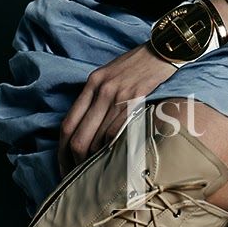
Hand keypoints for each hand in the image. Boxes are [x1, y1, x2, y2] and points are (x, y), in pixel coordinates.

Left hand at [57, 43, 175, 178]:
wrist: (165, 49)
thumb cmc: (139, 63)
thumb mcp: (111, 73)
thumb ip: (96, 95)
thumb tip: (85, 127)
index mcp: (93, 82)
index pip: (67, 125)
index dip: (62, 151)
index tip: (64, 166)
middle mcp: (102, 89)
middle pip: (79, 138)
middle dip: (75, 163)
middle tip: (79, 177)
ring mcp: (119, 96)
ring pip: (98, 140)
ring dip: (96, 160)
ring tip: (98, 172)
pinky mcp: (136, 101)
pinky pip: (117, 133)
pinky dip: (113, 150)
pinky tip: (115, 158)